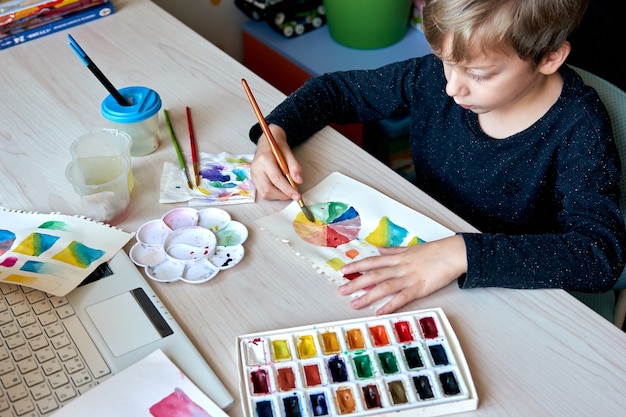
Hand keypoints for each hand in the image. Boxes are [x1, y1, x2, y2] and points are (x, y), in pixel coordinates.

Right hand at [250, 124, 302, 200]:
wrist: (267, 143)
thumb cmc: (277, 147)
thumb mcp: (289, 153)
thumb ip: (294, 166)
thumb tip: (298, 181)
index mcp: (264, 159)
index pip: (276, 179)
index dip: (287, 189)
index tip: (297, 195)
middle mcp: (256, 168)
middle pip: (268, 189)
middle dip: (283, 195)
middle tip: (293, 194)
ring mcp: (253, 174)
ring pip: (265, 193)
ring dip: (278, 196)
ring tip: (287, 191)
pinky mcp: (254, 179)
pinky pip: (262, 192)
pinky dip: (273, 194)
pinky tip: (280, 189)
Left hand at [338, 235, 466, 314]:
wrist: (452, 254)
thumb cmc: (434, 251)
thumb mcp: (411, 249)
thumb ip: (394, 252)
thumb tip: (380, 251)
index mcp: (397, 258)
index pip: (372, 262)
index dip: (356, 266)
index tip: (343, 271)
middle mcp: (400, 268)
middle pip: (373, 275)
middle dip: (356, 283)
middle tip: (341, 291)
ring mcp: (408, 278)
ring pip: (384, 287)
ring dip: (368, 296)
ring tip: (355, 304)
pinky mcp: (419, 288)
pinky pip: (402, 298)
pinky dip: (390, 305)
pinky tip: (380, 312)